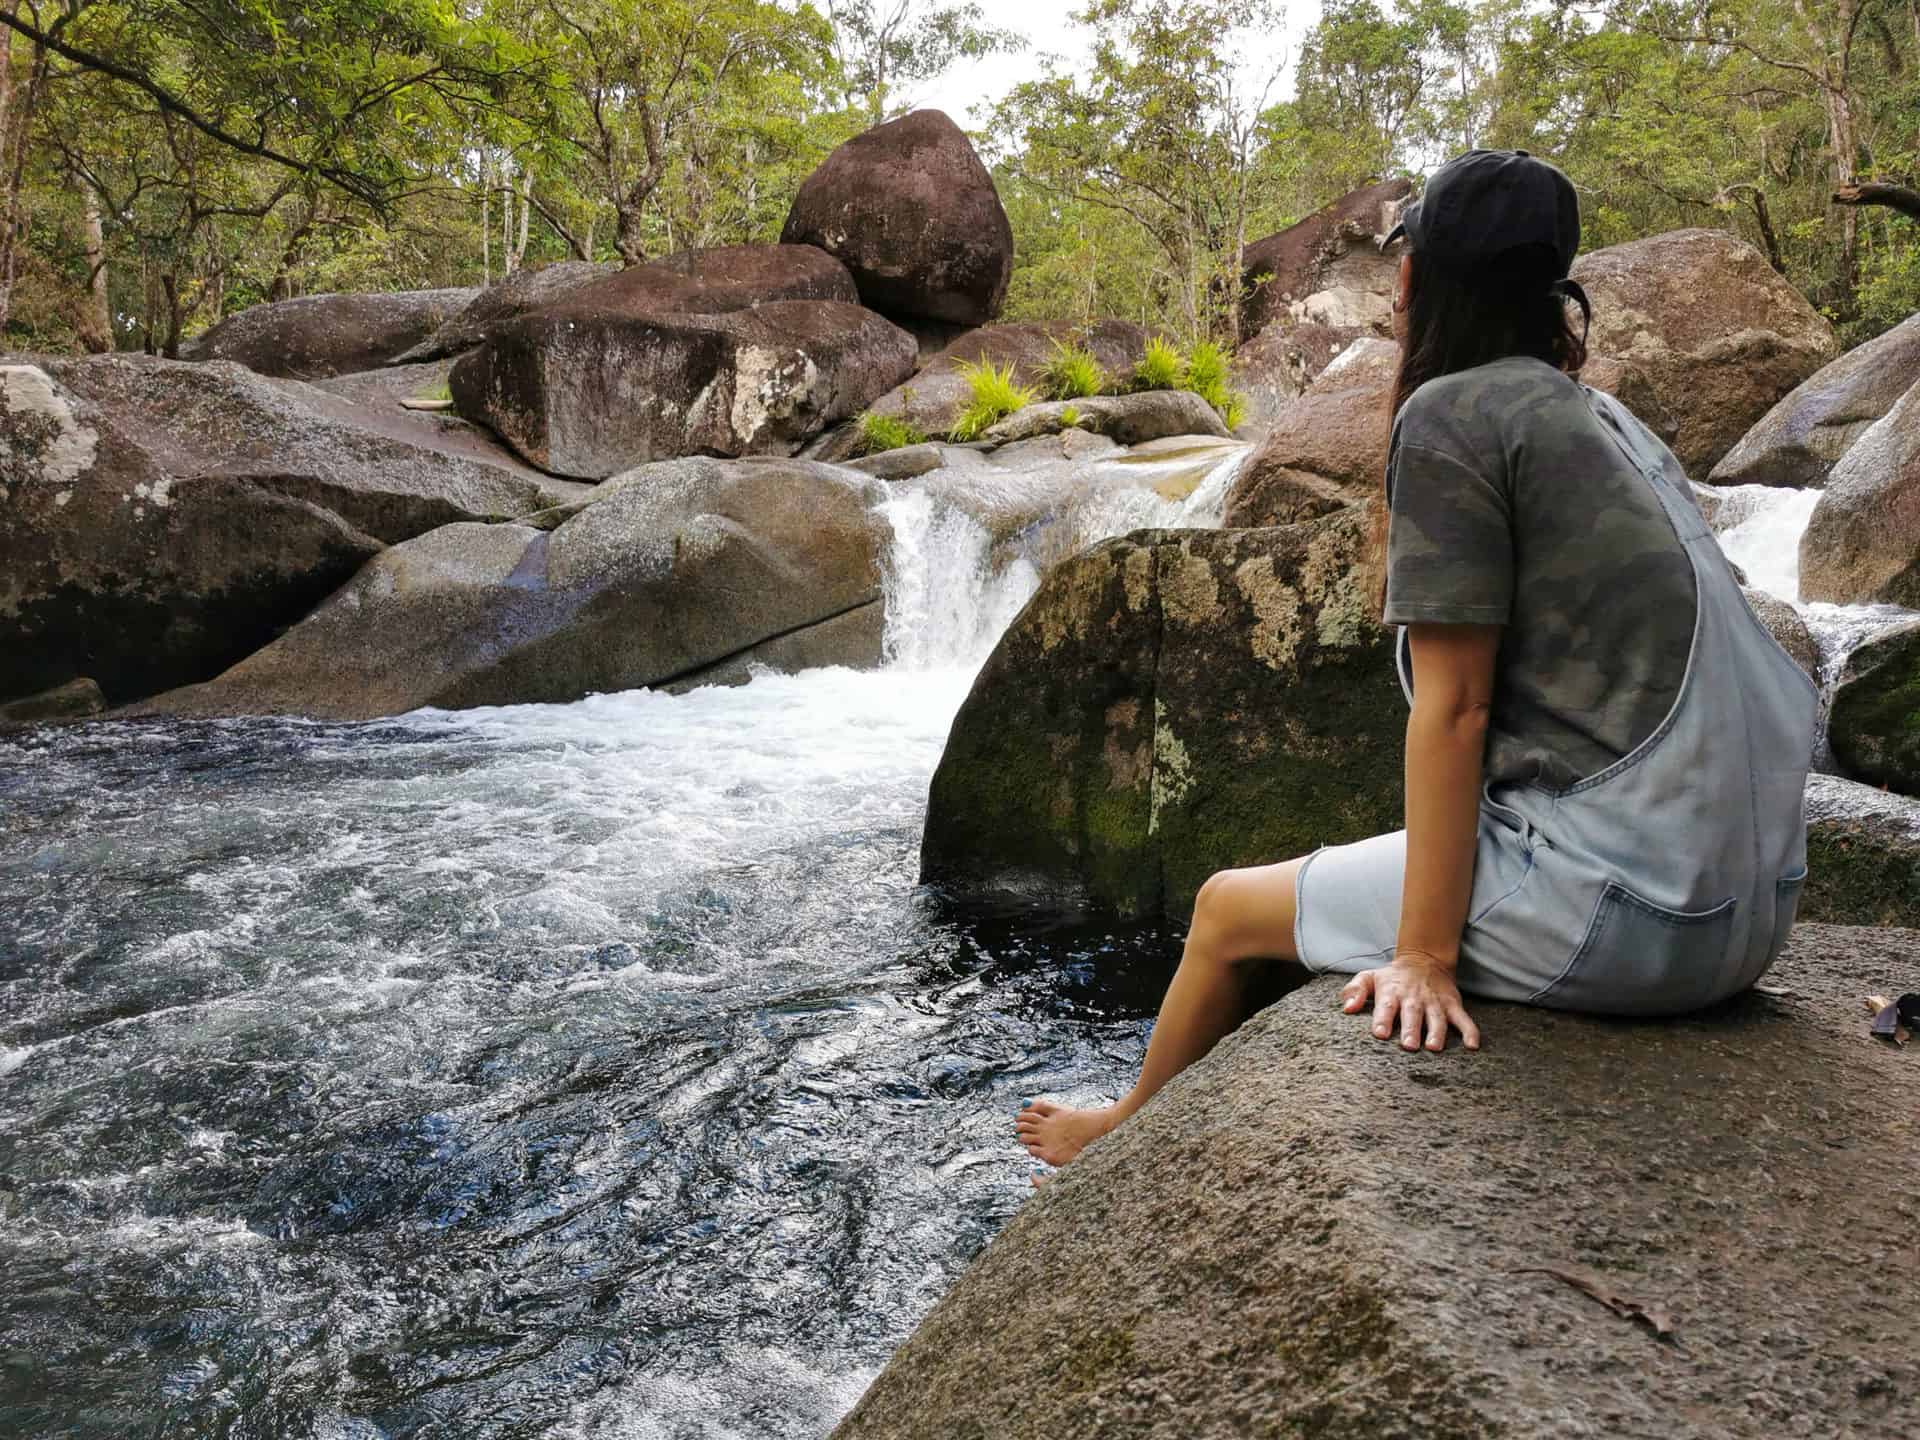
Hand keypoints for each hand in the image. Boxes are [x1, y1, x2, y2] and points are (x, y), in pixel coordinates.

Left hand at [1340, 953, 1481, 1052]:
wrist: (1424, 959)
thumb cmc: (1392, 977)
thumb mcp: (1369, 977)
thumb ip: (1355, 990)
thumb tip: (1347, 1007)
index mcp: (1391, 993)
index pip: (1385, 1006)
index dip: (1383, 1019)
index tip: (1380, 1033)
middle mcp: (1413, 998)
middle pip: (1412, 1015)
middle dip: (1410, 1030)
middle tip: (1408, 1046)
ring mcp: (1435, 1002)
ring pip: (1437, 1018)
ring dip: (1436, 1032)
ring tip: (1434, 1048)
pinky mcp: (1452, 1004)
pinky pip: (1463, 1019)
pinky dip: (1470, 1031)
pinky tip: (1472, 1045)